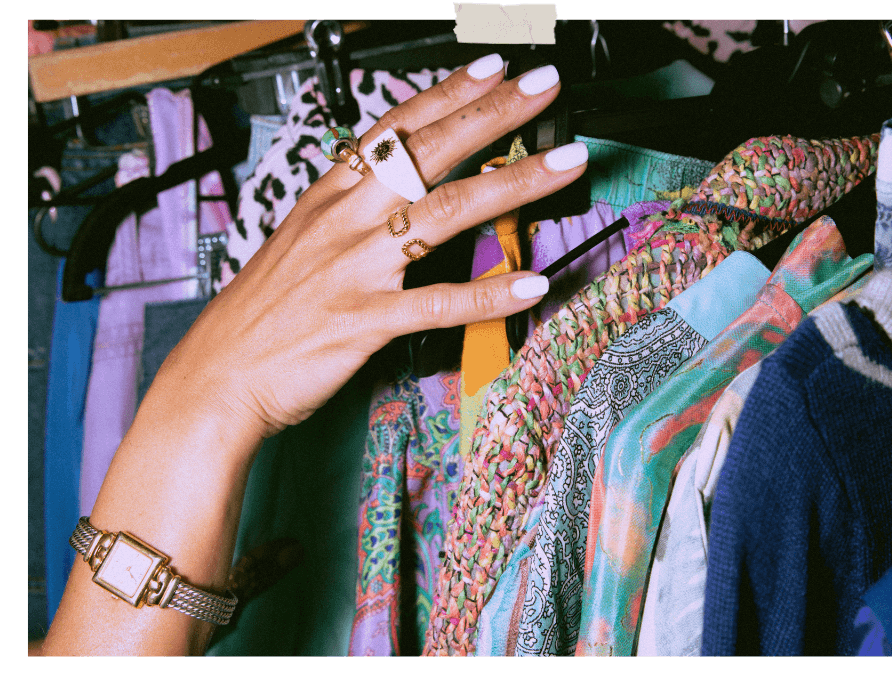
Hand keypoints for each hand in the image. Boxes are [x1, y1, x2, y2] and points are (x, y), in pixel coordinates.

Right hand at [146, 56, 587, 448]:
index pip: (394, 129)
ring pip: (445, 212)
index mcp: (328, 198)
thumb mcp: (301, 245)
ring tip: (565, 164)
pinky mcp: (364, 320)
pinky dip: (488, 294)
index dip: (447, 94)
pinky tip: (530, 283)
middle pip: (429, 152)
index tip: (492, 68)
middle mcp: (345, 221)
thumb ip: (352, 217)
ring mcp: (355, 268)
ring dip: (514, 184)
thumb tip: (402, 198)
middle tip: (545, 87)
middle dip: (494, 115)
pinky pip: (437, 302)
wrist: (216, 376)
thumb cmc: (262, 314)